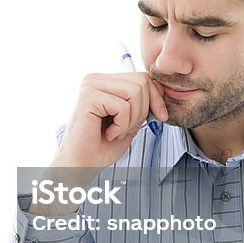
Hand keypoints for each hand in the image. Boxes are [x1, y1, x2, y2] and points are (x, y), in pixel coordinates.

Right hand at [51, 72, 167, 171]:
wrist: (81, 165)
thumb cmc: (102, 146)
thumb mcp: (130, 121)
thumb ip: (142, 104)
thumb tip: (162, 92)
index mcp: (104, 81)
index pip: (141, 77)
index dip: (157, 97)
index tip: (161, 116)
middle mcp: (95, 79)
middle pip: (141, 81)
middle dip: (144, 110)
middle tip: (128, 129)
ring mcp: (90, 86)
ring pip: (135, 92)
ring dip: (132, 119)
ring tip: (117, 131)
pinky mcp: (88, 97)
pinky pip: (122, 107)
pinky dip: (121, 126)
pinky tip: (108, 134)